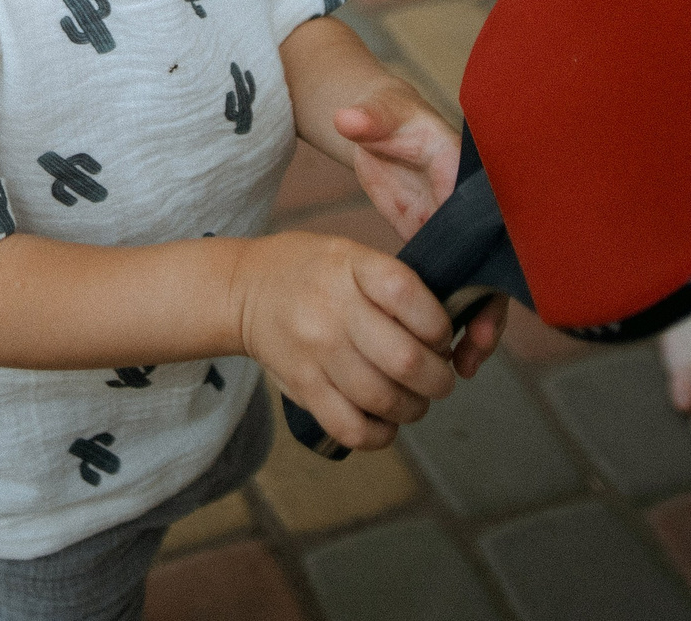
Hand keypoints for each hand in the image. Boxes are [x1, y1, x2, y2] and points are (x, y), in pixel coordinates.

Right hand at [230, 230, 458, 451]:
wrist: (245, 290)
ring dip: (414, 408)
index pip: (408, 296)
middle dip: (438, 379)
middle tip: (438, 377)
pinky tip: (385, 421)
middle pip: (405, 360)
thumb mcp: (352, 255)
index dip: (439, 324)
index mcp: (350, 267)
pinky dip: (380, 435)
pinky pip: (352, 429)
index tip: (440, 334)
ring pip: (384, 401)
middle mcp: (332, 310)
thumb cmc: (312, 271)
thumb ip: (395, 286)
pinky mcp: (303, 388)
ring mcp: (315, 353)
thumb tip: (446, 336)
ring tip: (413, 399)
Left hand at [335, 88, 510, 380]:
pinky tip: (450, 353)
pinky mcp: (439, 244)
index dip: (493, 260)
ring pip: (478, 283)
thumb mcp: (378, 116)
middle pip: (492, 263)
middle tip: (478, 345)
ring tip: (464, 363)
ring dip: (477, 323)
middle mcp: (467, 206)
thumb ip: (368, 119)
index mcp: (461, 172)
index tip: (491, 294)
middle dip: (490, 307)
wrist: (376, 126)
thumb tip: (350, 119)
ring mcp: (455, 229)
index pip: (488, 219)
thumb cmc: (385, 117)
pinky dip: (455, 318)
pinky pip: (455, 287)